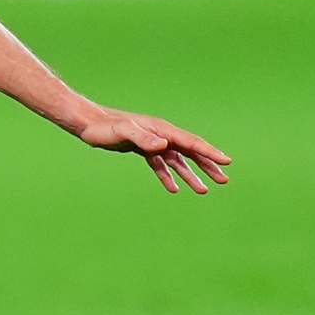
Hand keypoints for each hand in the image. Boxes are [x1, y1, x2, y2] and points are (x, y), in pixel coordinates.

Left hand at [70, 108, 230, 194]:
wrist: (87, 124)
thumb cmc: (104, 127)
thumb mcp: (123, 131)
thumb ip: (142, 137)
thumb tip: (164, 145)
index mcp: (161, 130)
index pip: (190, 142)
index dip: (209, 152)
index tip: (226, 161)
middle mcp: (160, 135)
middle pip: (190, 151)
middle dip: (207, 165)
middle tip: (224, 180)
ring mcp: (152, 142)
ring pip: (177, 161)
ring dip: (190, 175)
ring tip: (203, 191)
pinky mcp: (142, 149)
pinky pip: (160, 165)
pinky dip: (168, 176)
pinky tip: (174, 188)